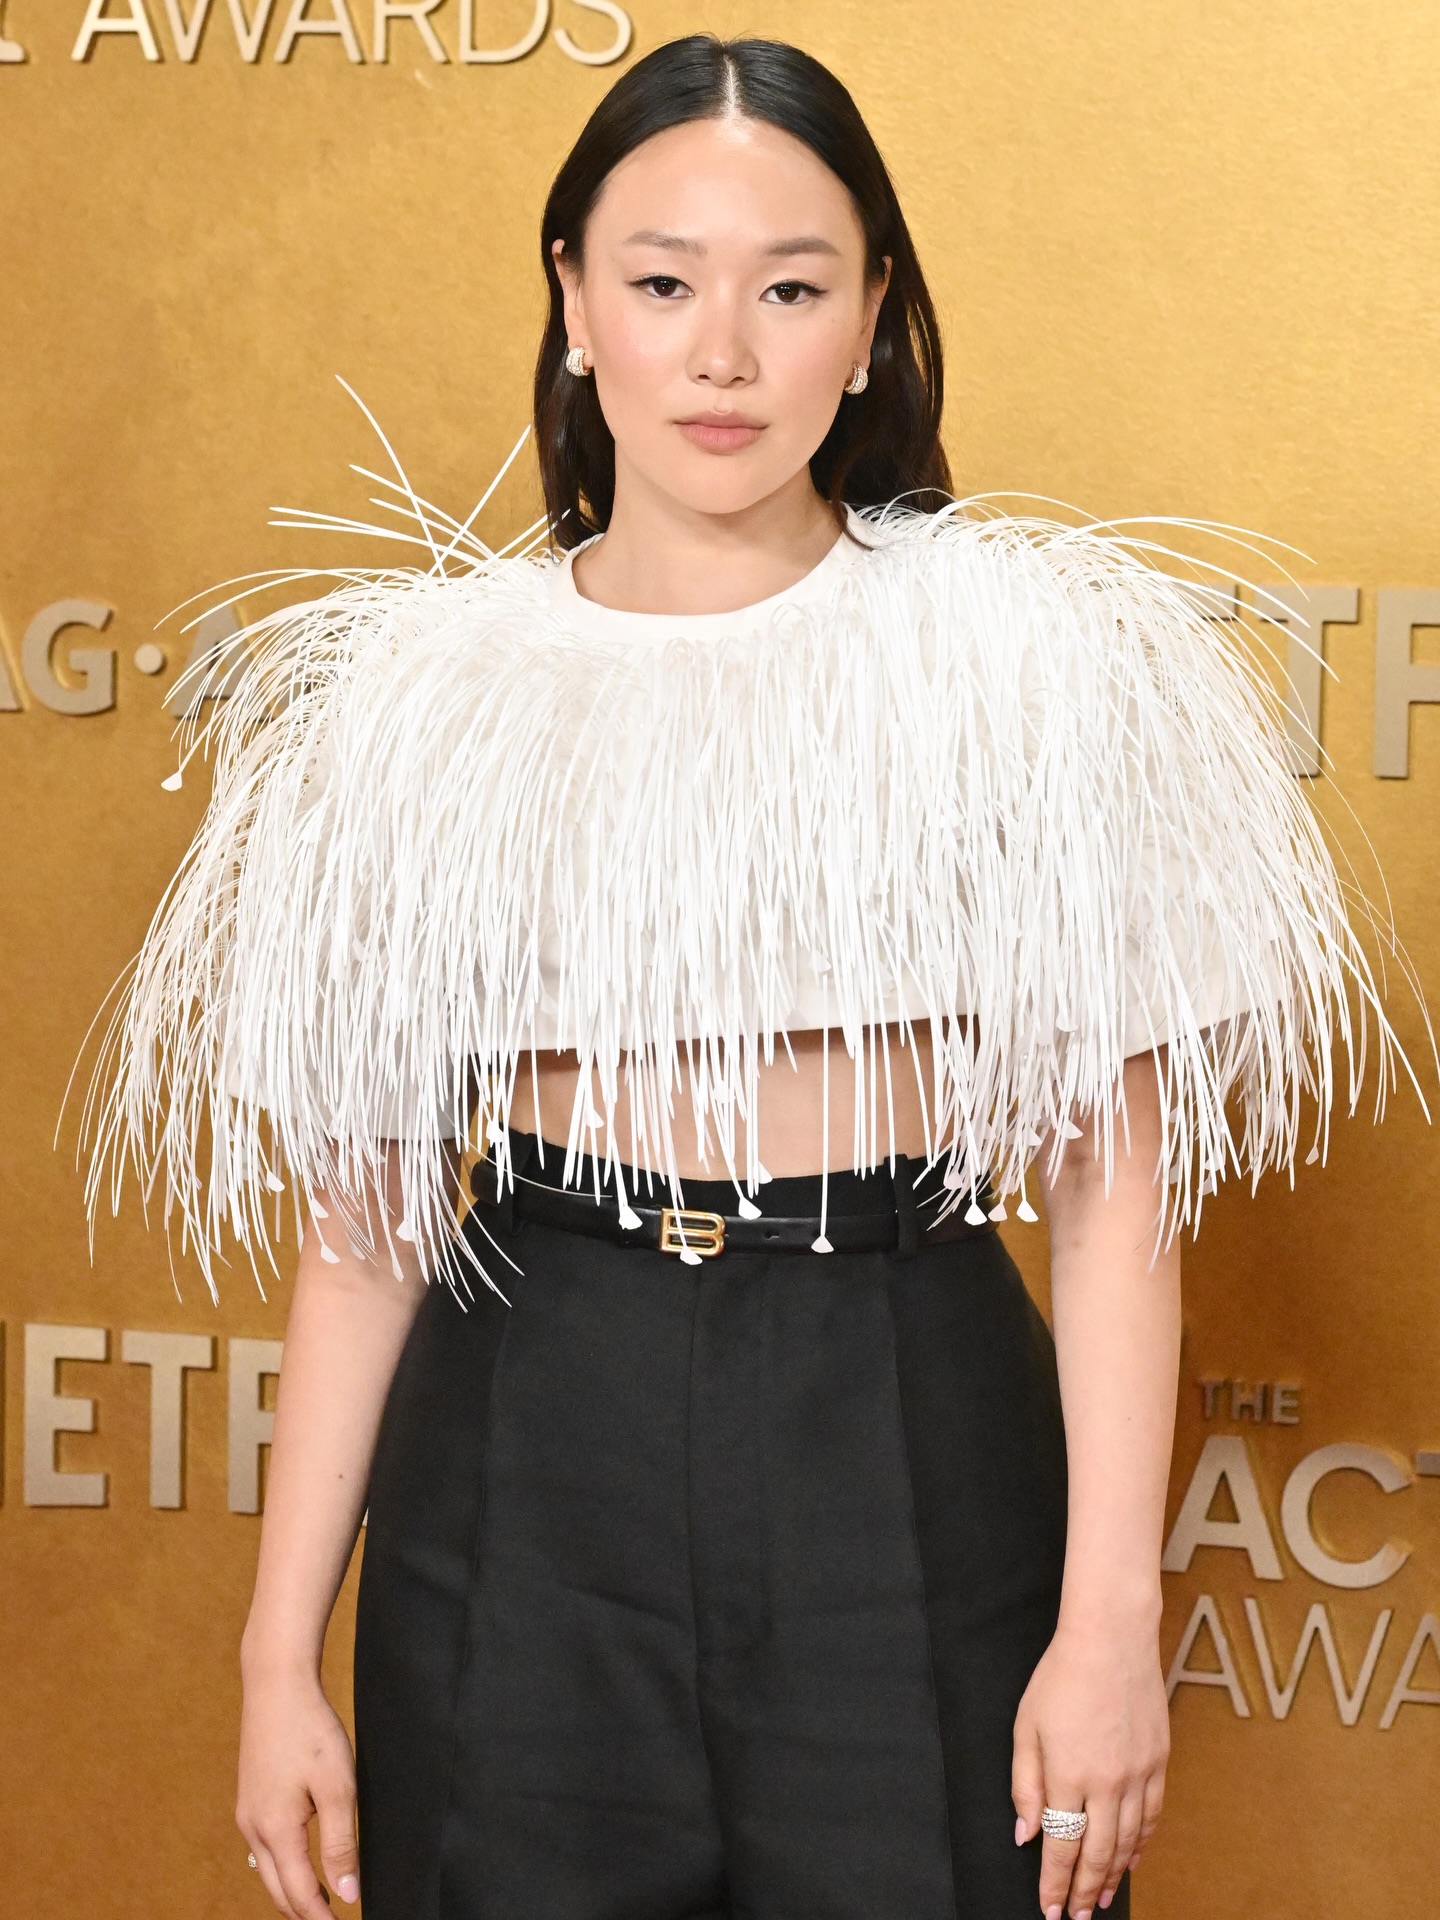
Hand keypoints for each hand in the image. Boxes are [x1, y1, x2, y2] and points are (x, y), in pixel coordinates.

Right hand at [237, 1661, 359, 1917]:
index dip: (319, 1917)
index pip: (298, 1893)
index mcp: (276, 1830)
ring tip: (318, 1901)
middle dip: (302, 1911)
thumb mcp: (337, 1786)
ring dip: (291, 1889)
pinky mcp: (249, 1798)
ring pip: (268, 1869)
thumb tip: (346, 1893)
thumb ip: (340, 1844)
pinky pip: (264, 1847)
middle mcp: (253, 1828)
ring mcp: (247, 1813)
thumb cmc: (309, 1730)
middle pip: (277, 1888)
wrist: (276, 1685)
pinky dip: (282, 1865)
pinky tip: (298, 1861)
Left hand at [1011, 1617, 1168, 1918]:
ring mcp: (1137, 1774)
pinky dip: (1141, 1845)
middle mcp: (1106, 1782)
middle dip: (1083, 1891)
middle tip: (1076, 1916)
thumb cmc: (1062, 1675)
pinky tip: (1131, 1859)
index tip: (1049, 1908)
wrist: (1112, 1639)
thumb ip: (1024, 1783)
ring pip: (1127, 1842)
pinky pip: (1151, 1817)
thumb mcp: (1026, 1725)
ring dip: (1113, 1876)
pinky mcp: (1158, 1762)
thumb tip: (1025, 1833)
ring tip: (1100, 1900)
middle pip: (1097, 1854)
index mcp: (1068, 1774)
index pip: (1061, 1846)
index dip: (1054, 1883)